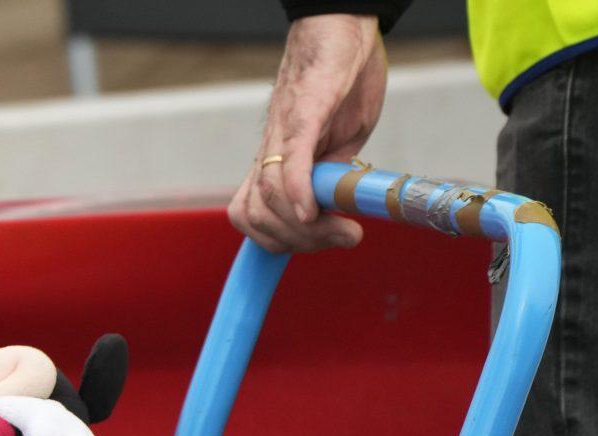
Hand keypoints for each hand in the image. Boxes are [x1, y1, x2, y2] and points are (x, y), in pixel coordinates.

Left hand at [230, 14, 388, 253]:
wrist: (342, 27)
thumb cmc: (342, 80)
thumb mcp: (343, 138)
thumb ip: (334, 172)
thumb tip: (337, 207)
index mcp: (277, 163)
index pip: (254, 217)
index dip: (277, 242)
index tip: (317, 247)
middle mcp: (270, 152)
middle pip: (256, 216)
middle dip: (296, 241)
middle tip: (340, 237)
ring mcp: (283, 134)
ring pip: (269, 199)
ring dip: (304, 227)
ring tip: (343, 229)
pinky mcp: (303, 113)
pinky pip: (289, 161)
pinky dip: (295, 193)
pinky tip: (311, 211)